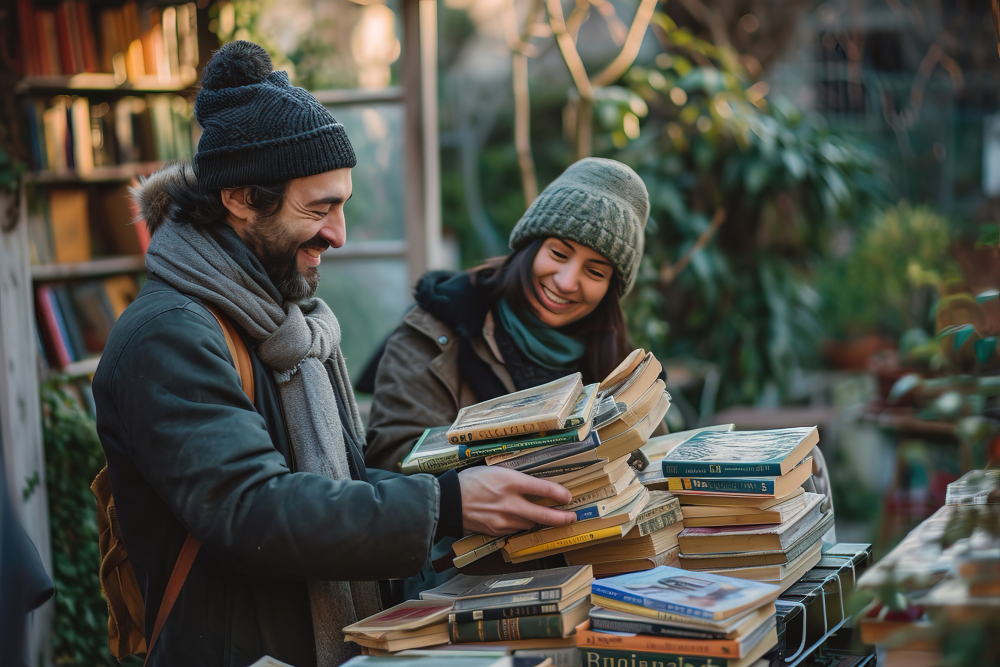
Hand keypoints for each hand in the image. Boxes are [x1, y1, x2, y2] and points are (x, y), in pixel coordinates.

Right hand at [457, 466, 575, 536]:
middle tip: (572, 518)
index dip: (560, 494)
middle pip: (543, 515)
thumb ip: (517, 479)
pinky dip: (521, 524)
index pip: (543, 488)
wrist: (449, 500)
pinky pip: (515, 529)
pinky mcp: (496, 530)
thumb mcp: (496, 470)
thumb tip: (537, 486)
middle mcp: (510, 502)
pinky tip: (521, 519)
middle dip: (562, 518)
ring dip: (539, 520)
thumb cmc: (472, 480)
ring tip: (547, 517)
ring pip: (530, 523)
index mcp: (510, 482)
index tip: (567, 497)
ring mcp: (503, 519)